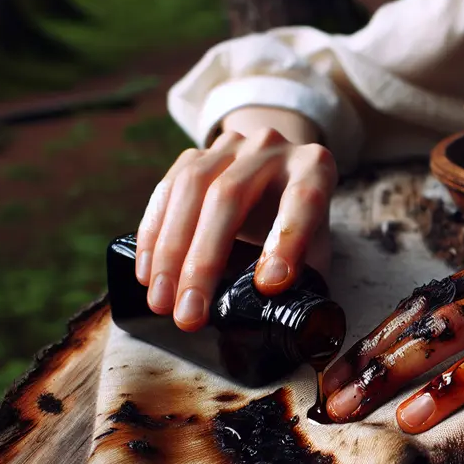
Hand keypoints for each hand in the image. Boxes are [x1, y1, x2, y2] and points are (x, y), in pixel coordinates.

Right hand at [134, 123, 337, 330]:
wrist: (278, 173)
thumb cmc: (300, 222)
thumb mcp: (316, 245)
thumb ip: (305, 275)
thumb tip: (278, 317)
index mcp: (314, 167)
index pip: (302, 199)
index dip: (286, 243)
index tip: (269, 287)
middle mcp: (271, 147)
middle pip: (230, 195)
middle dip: (205, 262)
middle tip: (190, 315)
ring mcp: (229, 145)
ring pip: (191, 189)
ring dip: (170, 252)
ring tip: (161, 300)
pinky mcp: (195, 154)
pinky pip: (166, 189)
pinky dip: (153, 234)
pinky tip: (147, 273)